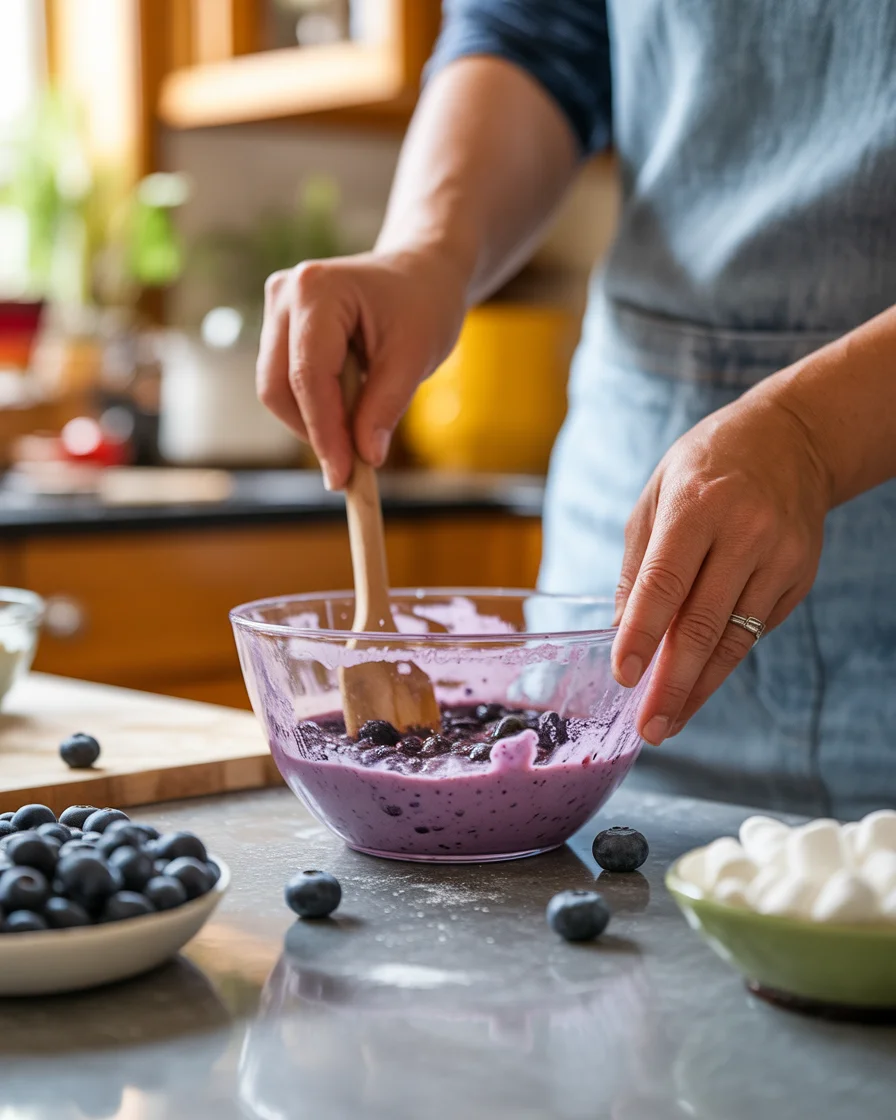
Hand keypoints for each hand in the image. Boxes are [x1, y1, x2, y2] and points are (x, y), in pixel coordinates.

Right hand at [257, 249, 466, 489]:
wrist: (420, 275)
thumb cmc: (424, 305)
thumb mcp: (416, 356)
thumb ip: (386, 406)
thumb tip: (364, 457)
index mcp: (317, 290)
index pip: (309, 374)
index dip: (324, 431)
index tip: (342, 476)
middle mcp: (285, 294)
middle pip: (279, 386)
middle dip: (314, 432)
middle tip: (350, 470)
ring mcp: (277, 310)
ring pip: (277, 390)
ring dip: (314, 422)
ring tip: (359, 431)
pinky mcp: (280, 329)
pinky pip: (285, 384)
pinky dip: (314, 409)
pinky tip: (348, 411)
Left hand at [611, 383, 831, 745]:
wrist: (792, 439)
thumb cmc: (708, 465)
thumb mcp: (657, 494)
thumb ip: (638, 562)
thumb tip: (622, 628)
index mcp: (697, 506)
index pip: (664, 582)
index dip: (642, 632)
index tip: (624, 676)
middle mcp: (744, 534)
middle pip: (703, 624)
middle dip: (672, 684)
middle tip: (649, 727)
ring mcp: (779, 559)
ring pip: (733, 640)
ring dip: (698, 689)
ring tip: (668, 723)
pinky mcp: (798, 578)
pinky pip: (753, 632)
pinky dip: (722, 663)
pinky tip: (698, 685)